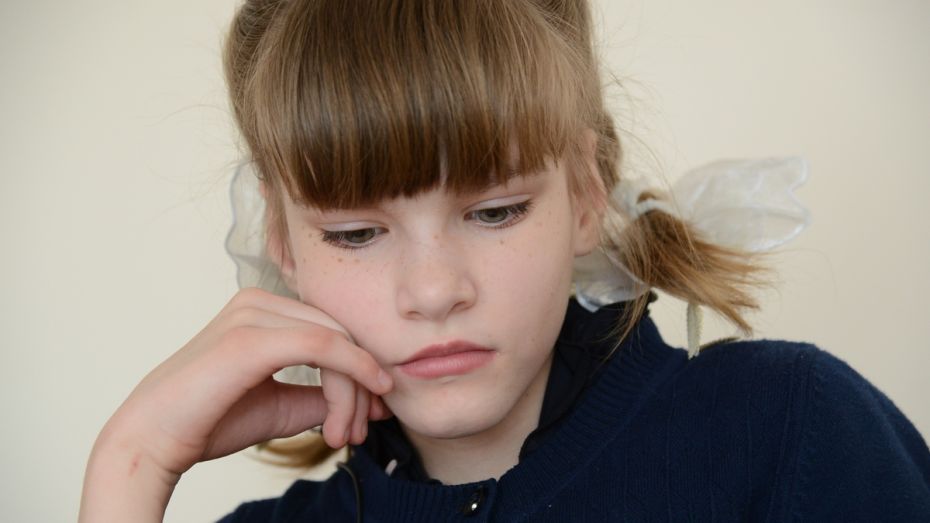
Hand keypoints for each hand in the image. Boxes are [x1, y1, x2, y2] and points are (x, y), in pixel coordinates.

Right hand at [88, 287, 392, 486]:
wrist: (153, 440)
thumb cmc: (209, 420)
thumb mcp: (282, 406)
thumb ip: (322, 395)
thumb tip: (373, 399)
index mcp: (264, 309)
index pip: (332, 330)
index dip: (361, 370)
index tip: (371, 414)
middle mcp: (258, 302)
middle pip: (340, 333)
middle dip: (360, 385)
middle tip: (360, 431)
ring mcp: (253, 314)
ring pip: (336, 342)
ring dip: (352, 393)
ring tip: (344, 436)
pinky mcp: (252, 337)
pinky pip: (323, 345)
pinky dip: (349, 375)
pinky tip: (354, 411)